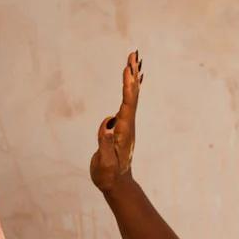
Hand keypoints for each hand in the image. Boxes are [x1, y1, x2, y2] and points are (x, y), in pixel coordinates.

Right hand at [90, 50, 142, 192]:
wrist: (116, 184)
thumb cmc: (108, 175)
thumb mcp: (105, 163)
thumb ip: (105, 145)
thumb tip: (108, 126)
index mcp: (124, 131)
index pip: (127, 105)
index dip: (128, 87)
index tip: (128, 70)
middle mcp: (128, 125)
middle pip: (132, 96)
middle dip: (132, 75)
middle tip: (133, 54)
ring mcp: (126, 125)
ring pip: (131, 97)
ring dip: (132, 78)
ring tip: (133, 59)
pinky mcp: (122, 126)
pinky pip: (128, 102)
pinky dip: (130, 89)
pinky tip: (132, 81)